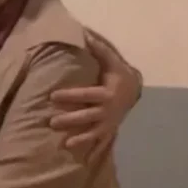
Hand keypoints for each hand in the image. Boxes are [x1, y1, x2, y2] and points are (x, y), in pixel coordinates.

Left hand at [48, 31, 140, 151]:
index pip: (85, 95)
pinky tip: (78, 154)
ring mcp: (109, 122)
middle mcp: (107, 110)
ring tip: (64, 143)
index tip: (53, 96)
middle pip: (87, 116)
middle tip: (51, 122)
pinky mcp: (109, 129)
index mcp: (106, 93)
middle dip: (70, 120)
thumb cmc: (118, 74)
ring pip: (92, 131)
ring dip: (78, 137)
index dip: (70, 96)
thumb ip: (98, 49)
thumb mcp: (111, 61)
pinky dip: (90, 147)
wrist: (135, 90)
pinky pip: (99, 140)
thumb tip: (84, 33)